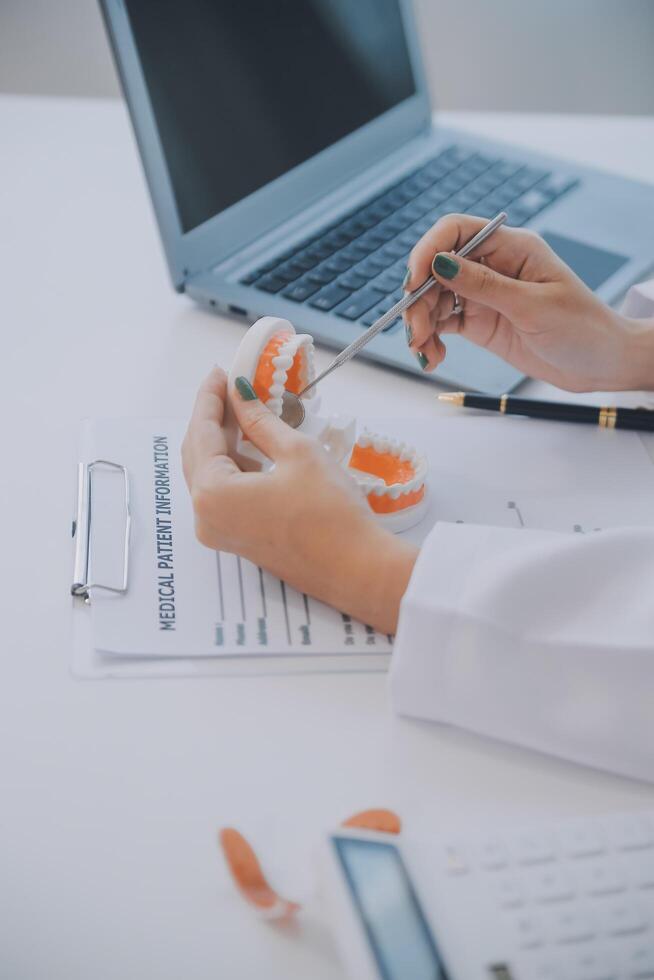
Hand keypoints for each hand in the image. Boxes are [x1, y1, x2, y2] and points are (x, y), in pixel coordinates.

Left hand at [181, 368, 417, 633]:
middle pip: (198, 454)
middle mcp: (206, 517)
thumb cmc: (330, 513)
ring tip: (243, 410)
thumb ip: (260, 421)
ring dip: (224, 442)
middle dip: (213, 418)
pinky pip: (224, 494)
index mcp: (212, 494)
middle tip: (229, 387)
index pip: (201, 433)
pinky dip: (234, 467)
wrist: (356, 567)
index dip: (210, 398)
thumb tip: (241, 396)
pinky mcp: (238, 539)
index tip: (220, 373)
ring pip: (210, 474)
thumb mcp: (296, 452)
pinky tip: (251, 445)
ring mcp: (220, 532)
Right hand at [404, 214, 653, 391]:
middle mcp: (493, 266)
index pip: (456, 232)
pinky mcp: (480, 322)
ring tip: (423, 351)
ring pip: (435, 298)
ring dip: (421, 323)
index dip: (428, 251)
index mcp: (511, 247)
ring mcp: (484, 295)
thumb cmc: (582, 327)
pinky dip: (432, 339)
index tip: (412, 282)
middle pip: (436, 269)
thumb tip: (440, 263)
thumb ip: (484, 286)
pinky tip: (433, 355)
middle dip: (419, 299)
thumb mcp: (532, 305)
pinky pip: (443, 324)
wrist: (602, 363)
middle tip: (416, 332)